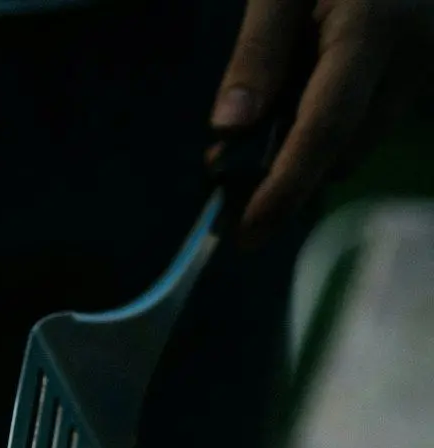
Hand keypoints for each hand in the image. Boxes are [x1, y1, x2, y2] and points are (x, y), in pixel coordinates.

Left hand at [211, 0, 423, 240]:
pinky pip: (372, 120)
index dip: (285, 187)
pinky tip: (301, 99)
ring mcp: (430, 67)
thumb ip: (256, 55)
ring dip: (306, 148)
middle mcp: (413, 56)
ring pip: (358, 141)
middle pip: (342, 148)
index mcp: (371, 30)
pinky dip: (330, 127)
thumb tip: (227, 132)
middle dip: (284, 173)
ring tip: (263, 120)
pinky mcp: (430, 71)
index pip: (325, 128)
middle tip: (220, 175)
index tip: (247, 231)